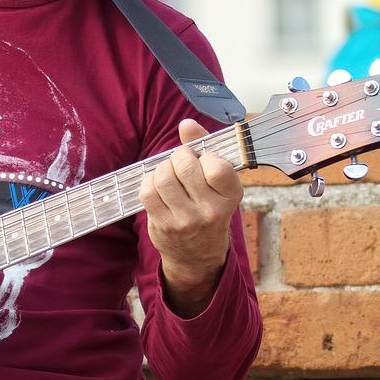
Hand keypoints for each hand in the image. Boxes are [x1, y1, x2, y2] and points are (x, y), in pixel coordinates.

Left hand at [140, 117, 242, 315]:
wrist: (197, 255)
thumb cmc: (208, 208)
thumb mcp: (217, 181)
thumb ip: (204, 147)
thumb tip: (186, 124)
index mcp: (231, 196)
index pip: (216, 164)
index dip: (203, 155)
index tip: (202, 160)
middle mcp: (210, 211)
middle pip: (185, 166)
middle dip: (178, 157)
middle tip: (181, 164)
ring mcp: (185, 221)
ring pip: (163, 178)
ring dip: (162, 169)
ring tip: (168, 174)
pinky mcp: (163, 226)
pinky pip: (148, 192)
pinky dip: (148, 181)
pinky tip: (157, 186)